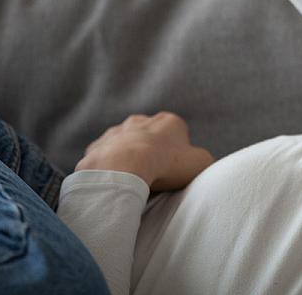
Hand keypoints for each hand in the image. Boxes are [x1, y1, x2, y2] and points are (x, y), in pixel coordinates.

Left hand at [75, 111, 215, 191]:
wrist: (125, 167)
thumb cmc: (167, 164)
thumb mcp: (201, 163)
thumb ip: (204, 159)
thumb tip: (198, 162)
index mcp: (169, 121)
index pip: (177, 134)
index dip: (178, 153)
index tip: (174, 169)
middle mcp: (142, 120)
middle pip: (149, 137)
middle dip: (151, 152)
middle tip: (154, 174)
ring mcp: (117, 131)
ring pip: (125, 145)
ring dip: (129, 158)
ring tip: (133, 180)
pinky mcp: (98, 146)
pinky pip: (105, 157)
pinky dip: (110, 167)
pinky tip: (115, 180)